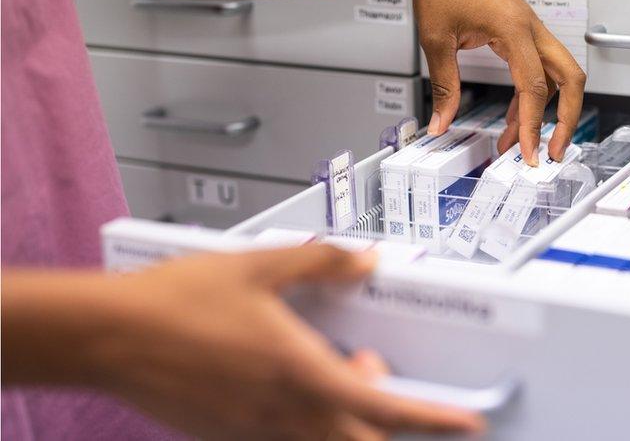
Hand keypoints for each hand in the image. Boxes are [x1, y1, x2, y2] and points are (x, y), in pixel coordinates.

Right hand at [90, 244, 484, 439]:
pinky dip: (305, 422)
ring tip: (333, 370)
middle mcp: (284, 413)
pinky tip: (285, 381)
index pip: (385, 408)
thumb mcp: (260, 265)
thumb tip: (363, 261)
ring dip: (345, 419)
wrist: (109, 335)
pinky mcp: (227, 437)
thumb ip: (322, 262)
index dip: (434, 419)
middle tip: (375, 373)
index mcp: (301, 373)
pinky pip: (282, 440)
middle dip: (387, 421)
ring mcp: (255, 432)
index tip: (465, 422)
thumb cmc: (177, 301)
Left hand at [406, 0, 585, 164]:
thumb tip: (441, 123)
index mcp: (515, 29)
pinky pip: (537, 66)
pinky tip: (513, 117)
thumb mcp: (437, 41)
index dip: (534, 125)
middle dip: (566, 119)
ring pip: (557, 75)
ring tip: (518, 142)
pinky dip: (530, 94)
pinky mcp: (520, 29)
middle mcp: (530, 27)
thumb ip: (444, 86)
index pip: (536, 87)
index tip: (528, 153)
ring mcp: (529, 27)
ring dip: (543, 110)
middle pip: (571, 79)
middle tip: (550, 151)